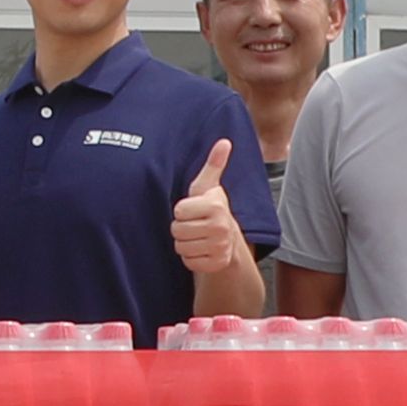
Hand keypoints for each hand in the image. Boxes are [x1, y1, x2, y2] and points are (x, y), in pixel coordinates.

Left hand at [166, 141, 248, 285]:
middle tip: (195, 224)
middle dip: (182, 227)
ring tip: (197, 236)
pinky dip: (191, 257)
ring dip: (185, 242)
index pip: (178, 211)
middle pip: (177, 230)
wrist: (229, 239)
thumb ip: (214, 164)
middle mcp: (220, 227)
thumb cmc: (211, 209)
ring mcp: (220, 247)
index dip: (182, 210)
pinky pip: (188, 261)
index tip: (194, 210)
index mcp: (216, 206)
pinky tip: (200, 249)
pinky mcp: (216, 264)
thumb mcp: (209, 186)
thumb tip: (224, 141)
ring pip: (181, 247)